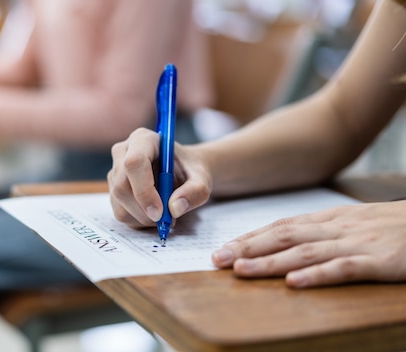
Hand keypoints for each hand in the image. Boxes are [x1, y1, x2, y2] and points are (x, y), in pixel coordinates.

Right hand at [107, 127, 210, 227]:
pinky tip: (153, 213)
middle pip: (122, 186)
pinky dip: (139, 220)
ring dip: (143, 217)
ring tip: (165, 213)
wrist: (183, 173)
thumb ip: (195, 192)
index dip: (144, 190)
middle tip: (168, 220)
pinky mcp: (113, 189)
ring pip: (119, 202)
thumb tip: (174, 208)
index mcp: (144, 140)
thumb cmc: (190, 171)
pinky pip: (120, 212)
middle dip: (144, 210)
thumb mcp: (202, 179)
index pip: (134, 163)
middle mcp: (123, 152)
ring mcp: (115, 171)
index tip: (160, 212)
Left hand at [212, 200, 405, 287]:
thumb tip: (283, 244)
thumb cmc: (392, 227)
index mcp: (329, 219)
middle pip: (284, 236)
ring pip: (306, 251)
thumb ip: (320, 232)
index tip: (222, 249)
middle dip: (248, 247)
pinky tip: (295, 283)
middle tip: (218, 260)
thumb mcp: (352, 223)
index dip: (249, 237)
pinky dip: (317, 275)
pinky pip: (344, 268)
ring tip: (243, 271)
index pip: (280, 226)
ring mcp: (358, 243)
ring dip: (270, 261)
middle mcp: (337, 227)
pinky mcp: (380, 260)